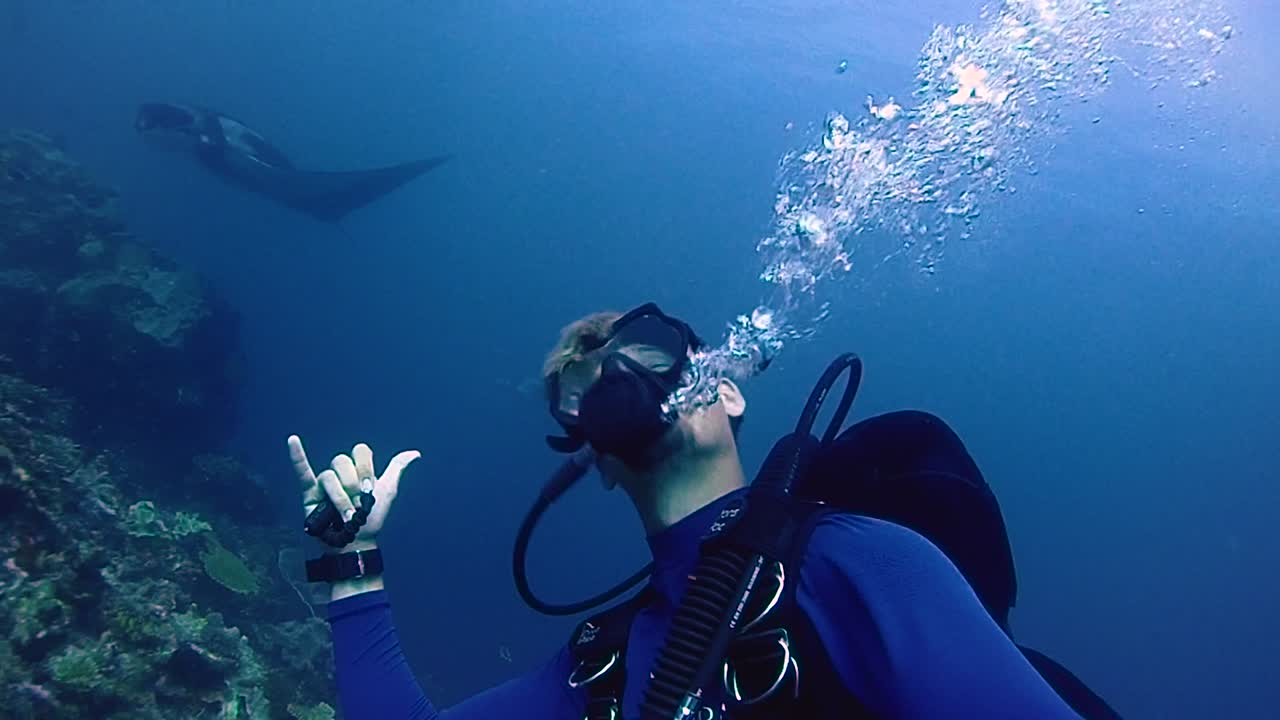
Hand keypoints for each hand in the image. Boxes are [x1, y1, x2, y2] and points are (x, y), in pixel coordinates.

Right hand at [288, 435, 420, 549]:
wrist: (357, 542)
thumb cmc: (371, 518)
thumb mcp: (388, 492)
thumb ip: (397, 469)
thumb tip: (416, 453)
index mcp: (358, 470)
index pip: (360, 452)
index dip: (365, 466)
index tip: (369, 486)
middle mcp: (341, 473)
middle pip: (342, 462)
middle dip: (352, 484)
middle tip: (358, 502)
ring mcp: (325, 483)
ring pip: (328, 476)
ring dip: (340, 498)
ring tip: (346, 515)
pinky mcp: (310, 494)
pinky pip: (302, 472)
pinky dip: (296, 456)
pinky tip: (293, 440)